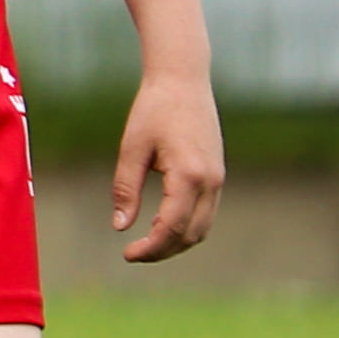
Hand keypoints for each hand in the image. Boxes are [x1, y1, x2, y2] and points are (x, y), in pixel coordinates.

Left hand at [112, 70, 225, 262]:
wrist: (184, 82)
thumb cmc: (153, 111)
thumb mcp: (131, 149)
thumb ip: (126, 189)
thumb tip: (120, 226)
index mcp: (189, 176)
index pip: (172, 227)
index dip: (151, 247)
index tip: (127, 255)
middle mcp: (211, 181)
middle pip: (192, 234)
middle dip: (163, 250)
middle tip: (132, 254)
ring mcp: (218, 179)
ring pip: (203, 227)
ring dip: (177, 242)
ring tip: (146, 245)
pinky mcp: (217, 175)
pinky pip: (206, 212)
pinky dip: (187, 227)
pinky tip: (162, 227)